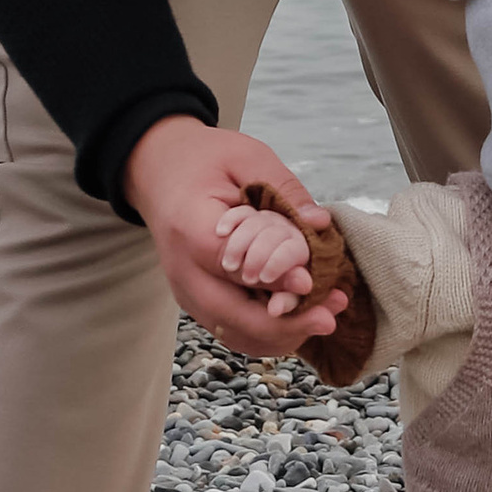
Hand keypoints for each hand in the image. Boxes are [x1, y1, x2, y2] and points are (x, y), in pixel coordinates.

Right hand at [125, 117, 348, 358]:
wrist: (161, 171)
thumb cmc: (205, 160)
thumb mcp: (247, 157)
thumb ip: (283, 191)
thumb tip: (319, 224)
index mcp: (190, 228)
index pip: (233, 268)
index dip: (275, 280)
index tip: (311, 282)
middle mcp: (183, 270)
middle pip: (231, 317)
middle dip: (285, 324)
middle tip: (330, 316)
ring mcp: (187, 291)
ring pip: (234, 333)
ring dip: (281, 334)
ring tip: (324, 315)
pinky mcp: (196, 301)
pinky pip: (232, 330)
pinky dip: (268, 332)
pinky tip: (301, 317)